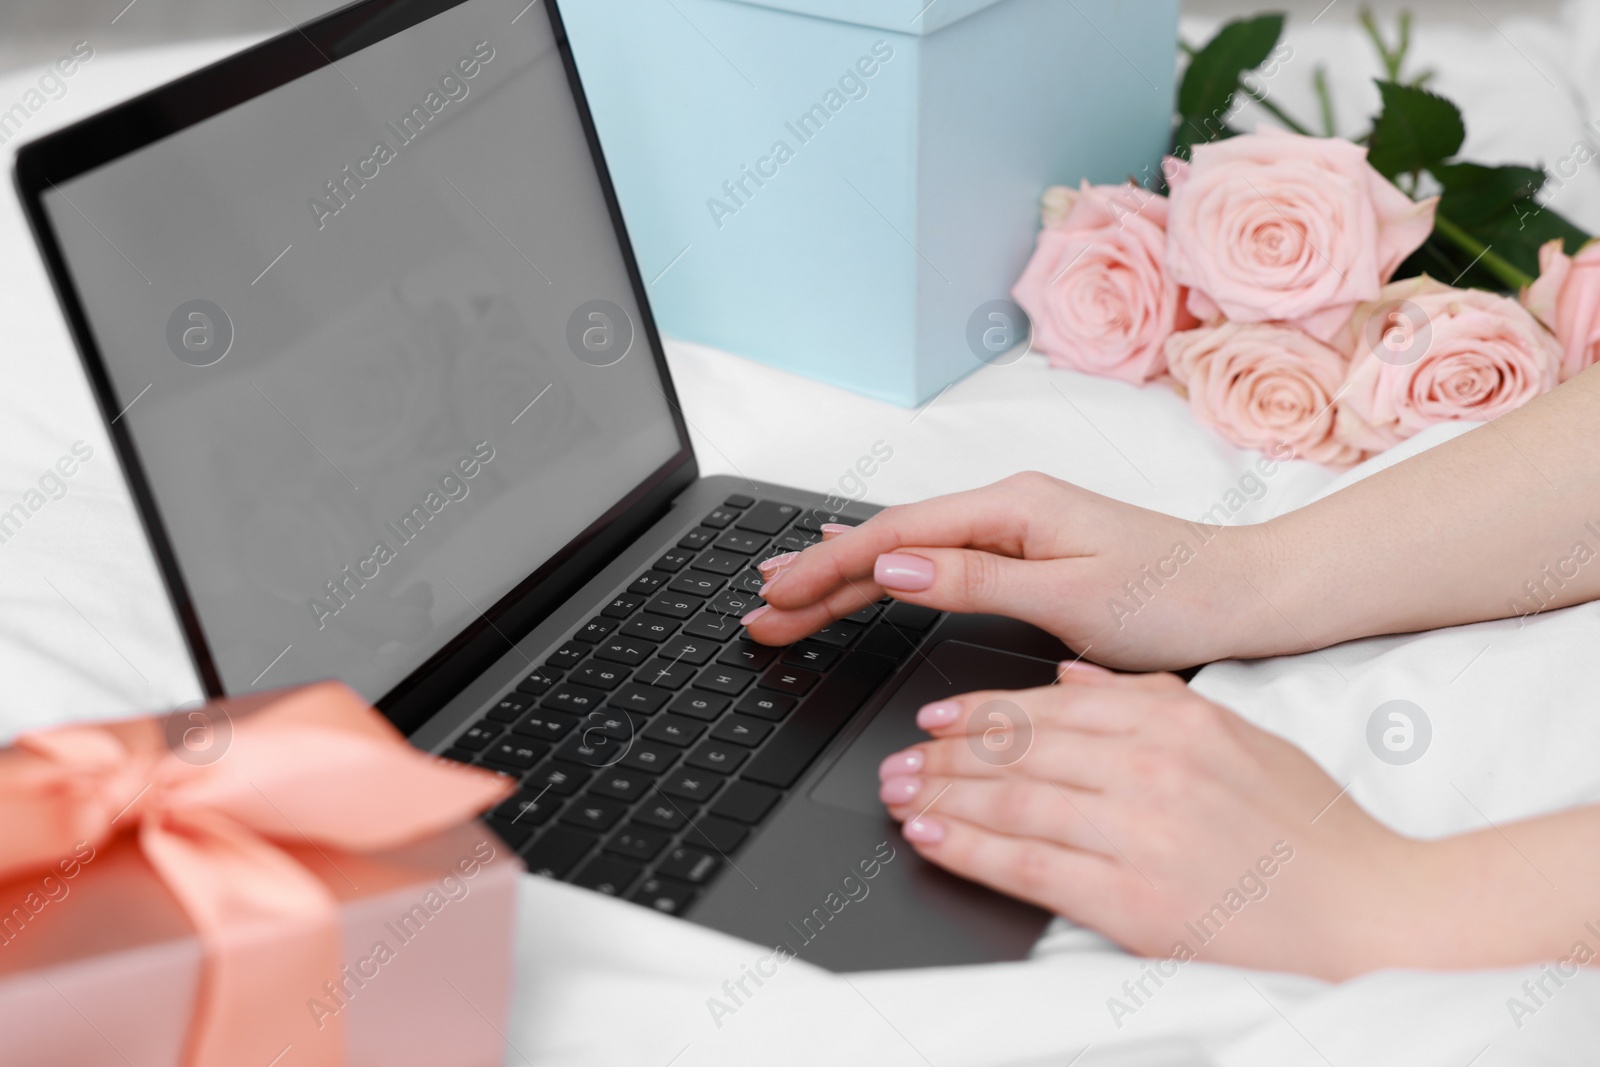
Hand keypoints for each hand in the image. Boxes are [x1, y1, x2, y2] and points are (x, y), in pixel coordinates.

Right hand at [745, 472, 1271, 669]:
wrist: (1244, 595)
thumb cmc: (1174, 598)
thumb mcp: (1069, 596)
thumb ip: (975, 581)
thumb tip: (893, 571)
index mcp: (1010, 508)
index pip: (892, 539)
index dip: (825, 570)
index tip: (775, 597)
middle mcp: (1006, 508)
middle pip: (888, 543)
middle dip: (817, 576)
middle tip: (759, 611)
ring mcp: (1015, 528)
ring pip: (907, 553)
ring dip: (843, 578)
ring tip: (785, 595)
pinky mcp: (1026, 553)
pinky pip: (936, 561)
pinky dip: (888, 575)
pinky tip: (863, 572)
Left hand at [876, 666, 1433, 979]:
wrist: (1370, 912)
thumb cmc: (1310, 831)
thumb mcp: (1238, 736)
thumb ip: (1151, 699)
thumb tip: (1074, 678)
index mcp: (1174, 721)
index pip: (1049, 705)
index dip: (979, 710)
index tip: (937, 716)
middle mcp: (1150, 767)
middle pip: (1018, 749)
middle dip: (943, 752)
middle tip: (899, 757)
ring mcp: (1139, 832)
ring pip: (1010, 800)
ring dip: (939, 795)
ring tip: (899, 794)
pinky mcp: (1132, 900)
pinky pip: (1026, 865)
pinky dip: (968, 848)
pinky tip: (931, 837)